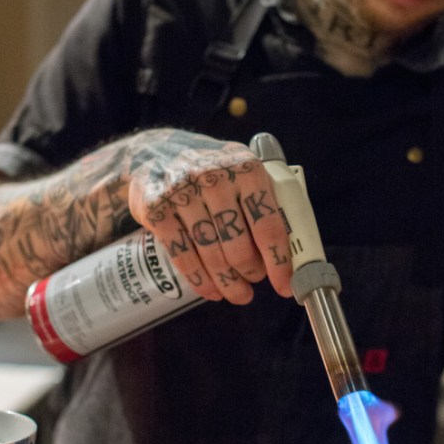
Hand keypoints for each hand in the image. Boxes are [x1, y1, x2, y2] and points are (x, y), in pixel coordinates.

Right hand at [127, 129, 292, 304]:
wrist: (155, 150)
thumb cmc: (212, 167)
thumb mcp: (242, 169)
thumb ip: (264, 201)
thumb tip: (287, 251)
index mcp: (246, 169)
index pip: (268, 225)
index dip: (278, 261)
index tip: (285, 284)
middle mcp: (214, 180)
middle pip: (239, 246)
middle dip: (251, 272)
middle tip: (254, 281)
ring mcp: (182, 195)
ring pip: (211, 255)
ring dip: (228, 282)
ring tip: (237, 293)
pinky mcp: (156, 212)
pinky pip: (183, 256)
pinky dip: (199, 280)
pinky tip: (210, 290)